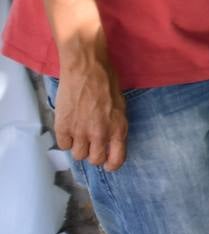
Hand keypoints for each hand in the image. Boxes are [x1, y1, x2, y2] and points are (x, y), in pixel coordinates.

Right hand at [54, 47, 127, 169]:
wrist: (86, 68)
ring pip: (78, 155)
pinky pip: (63, 145)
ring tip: (79, 134)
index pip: (116, 160)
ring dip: (79, 147)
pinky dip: (66, 139)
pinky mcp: (63, 127)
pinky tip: (69, 128)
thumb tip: (110, 140)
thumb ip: (115, 125)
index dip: (111, 164)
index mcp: (118, 128)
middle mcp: (100, 134)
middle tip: (91, 144)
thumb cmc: (107, 82)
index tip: (108, 164)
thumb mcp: (120, 106)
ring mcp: (80, 132)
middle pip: (94, 160)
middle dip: (93, 154)